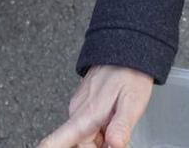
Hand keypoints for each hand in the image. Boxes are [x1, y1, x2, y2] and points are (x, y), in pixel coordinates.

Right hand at [38, 66, 156, 147]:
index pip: (56, 140)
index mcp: (86, 115)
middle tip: (116, 141)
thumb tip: (115, 145)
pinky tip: (112, 122)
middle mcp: (77, 112)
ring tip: (116, 128)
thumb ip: (122, 126)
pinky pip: (88, 127)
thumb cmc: (129, 74)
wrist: (125, 50)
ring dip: (100, 141)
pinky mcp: (83, 105)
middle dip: (98, 147)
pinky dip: (100, 131)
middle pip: (80, 145)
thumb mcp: (132, 102)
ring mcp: (79, 108)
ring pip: (85, 137)